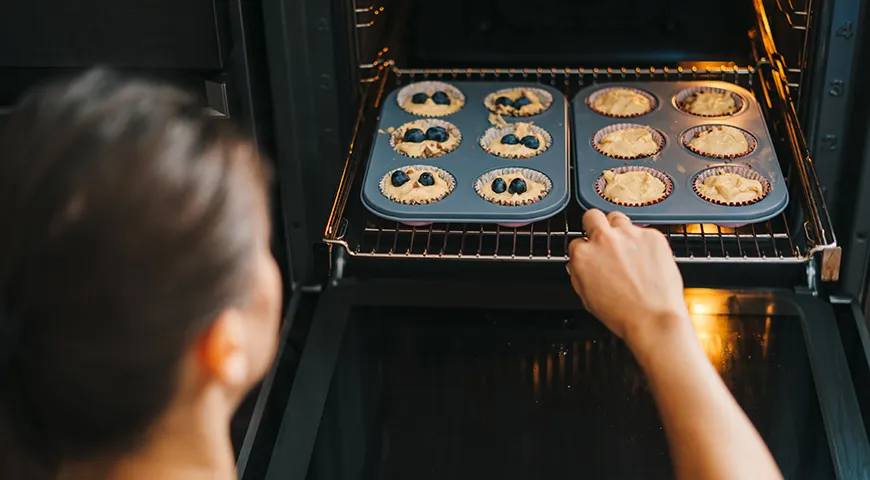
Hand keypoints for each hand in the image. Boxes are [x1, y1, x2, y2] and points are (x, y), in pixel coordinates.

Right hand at [567, 210, 690, 351]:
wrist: (654, 319)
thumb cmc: (623, 314)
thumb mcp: (586, 297)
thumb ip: (579, 272)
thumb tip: (580, 264)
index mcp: (583, 255)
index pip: (576, 242)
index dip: (585, 250)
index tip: (592, 256)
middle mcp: (604, 240)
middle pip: (592, 216)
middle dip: (594, 225)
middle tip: (602, 238)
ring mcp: (629, 235)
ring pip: (618, 218)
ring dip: (619, 230)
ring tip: (627, 248)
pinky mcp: (652, 236)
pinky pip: (644, 231)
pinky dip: (644, 242)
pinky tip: (647, 259)